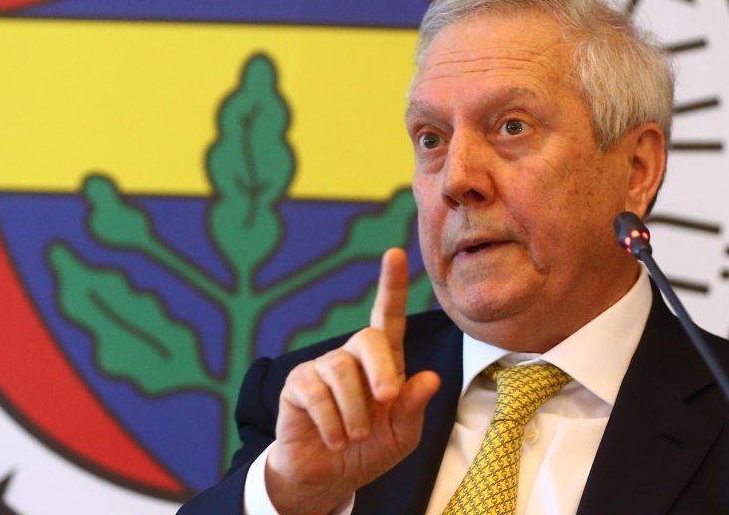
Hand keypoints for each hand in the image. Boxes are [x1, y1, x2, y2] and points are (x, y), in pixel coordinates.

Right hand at [264, 248, 440, 514]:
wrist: (328, 476)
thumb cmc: (369, 449)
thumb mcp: (402, 435)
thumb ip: (414, 407)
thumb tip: (431, 378)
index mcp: (384, 362)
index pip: (387, 316)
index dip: (391, 285)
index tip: (393, 253)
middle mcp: (352, 357)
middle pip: (368, 338)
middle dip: (381, 369)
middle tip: (386, 400)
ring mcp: (322, 367)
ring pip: (341, 369)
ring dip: (355, 410)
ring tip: (355, 436)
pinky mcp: (297, 384)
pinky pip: (315, 393)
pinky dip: (331, 422)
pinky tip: (333, 439)